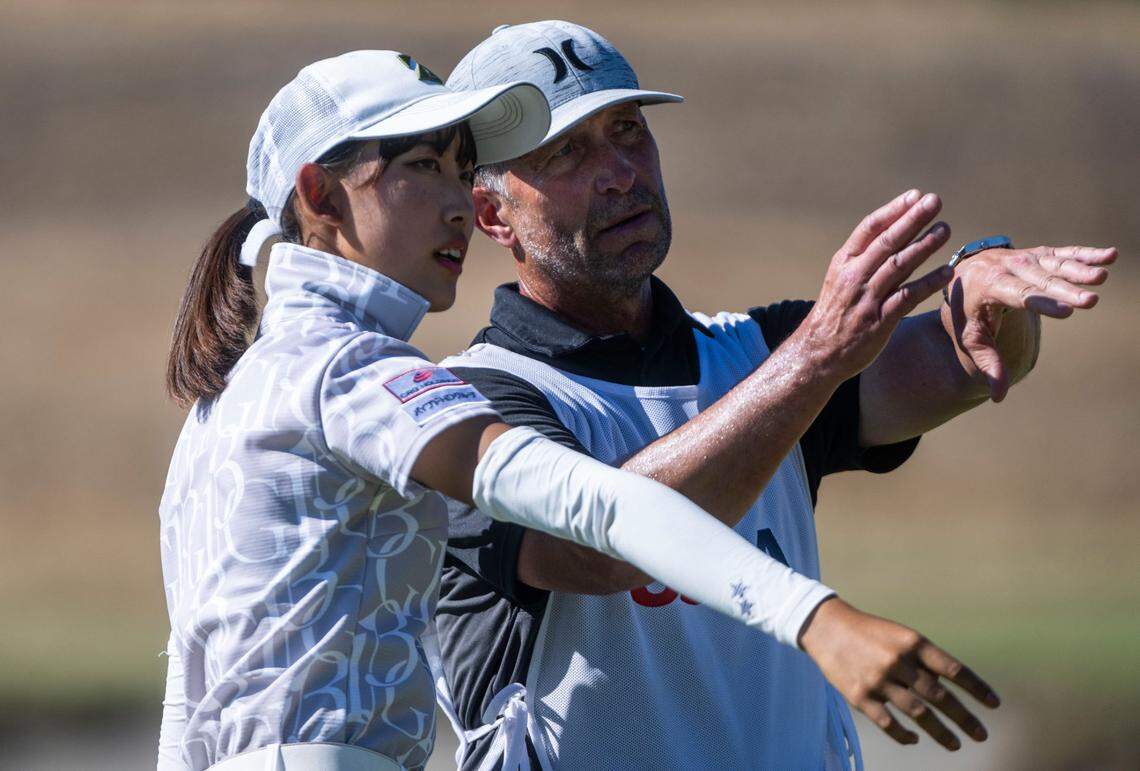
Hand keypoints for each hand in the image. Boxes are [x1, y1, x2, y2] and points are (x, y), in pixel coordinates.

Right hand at [799, 189, 953, 382]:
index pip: (869, 228)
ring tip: (945, 229)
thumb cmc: (835, 313)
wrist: (817, 352)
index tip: (915, 196)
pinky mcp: (878, 322)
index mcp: (844, 263)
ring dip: (924, 246)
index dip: (893, 210)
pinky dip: (928, 283)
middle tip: (934, 201)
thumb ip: (864, 259)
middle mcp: (854, 277)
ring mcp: (866, 299)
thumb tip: (894, 232)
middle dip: (912, 219)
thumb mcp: (840, 280)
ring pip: (898, 266)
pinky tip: (946, 272)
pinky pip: (907, 298)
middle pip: (887, 242)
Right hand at [800, 597, 999, 750]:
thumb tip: (950, 690)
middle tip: (981, 735)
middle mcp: (897, 661)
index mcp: (912, 642)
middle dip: (964, 718)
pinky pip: (888, 723)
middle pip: (939, 696)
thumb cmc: (869, 633)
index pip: (952, 669)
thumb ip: (922, 660)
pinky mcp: (859, 696)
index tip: (994, 705)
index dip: (976, 688)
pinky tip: (915, 739)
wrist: (825, 627)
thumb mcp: (899, 636)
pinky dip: (905, 736)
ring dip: (940, 732)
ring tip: (956, 745)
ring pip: (917, 714)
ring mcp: (878, 680)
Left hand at [943, 244, 1115, 400]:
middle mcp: (1006, 267)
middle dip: (1066, 291)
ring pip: (1055, 265)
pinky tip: (1110, 256)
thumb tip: (998, 397)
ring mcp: (1023, 257)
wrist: (960, 276)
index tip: (1067, 312)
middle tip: (1091, 300)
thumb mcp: (970, 337)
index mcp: (988, 286)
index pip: (1018, 296)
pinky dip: (1086, 254)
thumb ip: (987, 363)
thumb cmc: (966, 312)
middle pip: (1040, 281)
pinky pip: (1063, 254)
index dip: (1043, 303)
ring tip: (1102, 277)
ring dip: (1080, 270)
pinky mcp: (1038, 254)